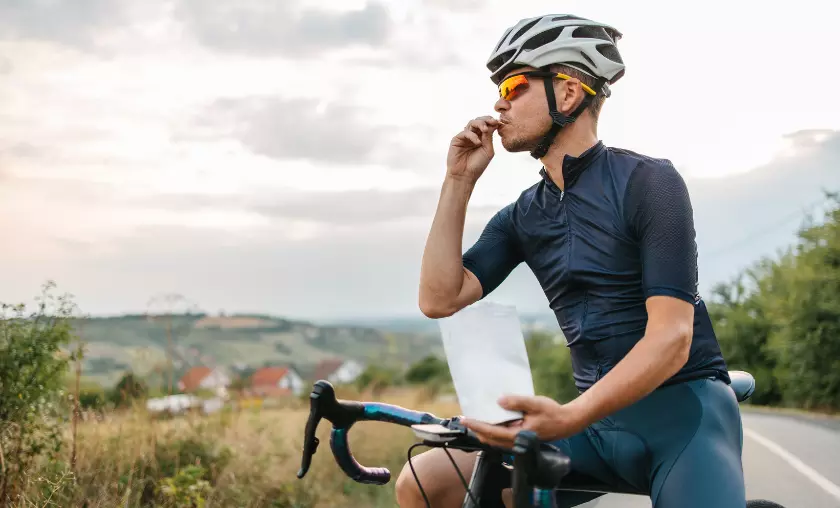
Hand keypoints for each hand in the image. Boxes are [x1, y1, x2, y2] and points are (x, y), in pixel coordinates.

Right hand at [447, 116, 500, 182]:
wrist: (465, 176)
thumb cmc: (477, 165)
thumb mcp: (487, 150)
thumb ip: (489, 137)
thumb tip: (493, 123)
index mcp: (482, 138)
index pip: (487, 125)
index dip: (492, 121)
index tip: (498, 122)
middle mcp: (473, 136)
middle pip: (479, 121)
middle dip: (486, 119)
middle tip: (492, 122)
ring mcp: (465, 137)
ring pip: (471, 123)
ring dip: (480, 124)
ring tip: (485, 130)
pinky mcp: (457, 139)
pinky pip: (465, 132)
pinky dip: (472, 135)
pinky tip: (477, 142)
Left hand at [461, 395, 586, 449]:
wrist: (567, 423)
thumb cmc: (552, 413)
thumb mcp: (535, 404)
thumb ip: (517, 402)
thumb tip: (499, 401)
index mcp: (518, 435)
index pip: (492, 432)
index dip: (476, 425)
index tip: (465, 419)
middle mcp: (516, 442)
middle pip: (490, 439)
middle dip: (476, 429)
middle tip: (465, 420)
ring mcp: (518, 443)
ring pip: (495, 440)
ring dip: (484, 431)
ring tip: (474, 421)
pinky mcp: (521, 440)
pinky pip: (502, 438)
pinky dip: (493, 431)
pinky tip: (491, 422)